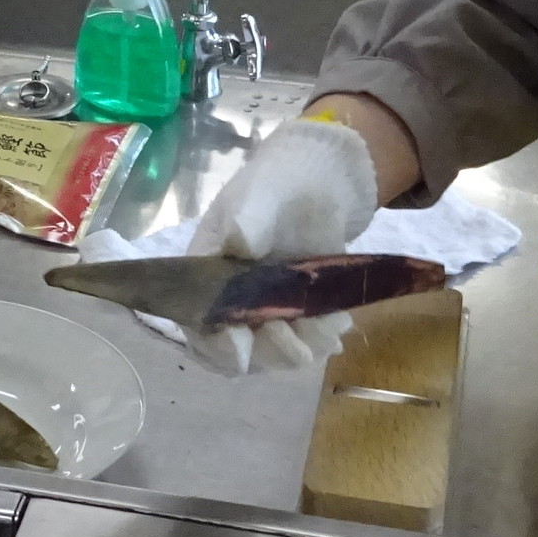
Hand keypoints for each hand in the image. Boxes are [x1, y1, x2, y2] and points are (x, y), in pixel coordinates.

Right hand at [181, 117, 379, 374]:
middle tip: (290, 332)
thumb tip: (238, 243)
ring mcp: (267, 313)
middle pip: (241, 355)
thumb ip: (245, 222)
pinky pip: (309, 343)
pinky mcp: (299, 314)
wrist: (314, 181)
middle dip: (268, 352)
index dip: (216, 345)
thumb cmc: (270, 186)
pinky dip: (325, 339)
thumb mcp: (254, 198)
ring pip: (277, 355)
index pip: (199, 329)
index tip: (240, 342)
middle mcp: (231, 306)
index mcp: (205, 281)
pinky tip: (338, 322)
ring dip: (302, 348)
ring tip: (324, 325)